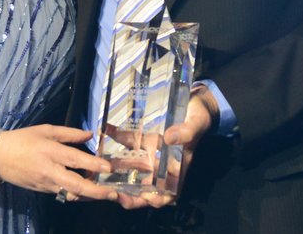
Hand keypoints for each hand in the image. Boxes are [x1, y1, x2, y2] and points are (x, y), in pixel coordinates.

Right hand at [0, 124, 117, 201]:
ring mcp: (46, 183)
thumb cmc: (23, 139)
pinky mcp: (43, 191)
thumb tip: (90, 134)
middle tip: (113, 194)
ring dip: (89, 195)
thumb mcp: (46, 130)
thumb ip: (69, 133)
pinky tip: (88, 191)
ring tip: (106, 193)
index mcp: (51, 151)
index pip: (76, 159)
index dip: (93, 164)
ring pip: (71, 193)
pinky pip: (63, 194)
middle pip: (76, 184)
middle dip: (96, 191)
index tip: (109, 167)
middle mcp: (50, 170)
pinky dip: (77, 193)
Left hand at [116, 88, 216, 209]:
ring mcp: (152, 152)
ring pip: (132, 167)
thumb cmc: (200, 117)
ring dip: (117, 168)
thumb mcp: (196, 124)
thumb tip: (169, 138)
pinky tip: (107, 129)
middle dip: (128, 192)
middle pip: (145, 186)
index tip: (144, 199)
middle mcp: (163, 164)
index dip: (156, 200)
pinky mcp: (145, 139)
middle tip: (113, 192)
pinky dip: (118, 137)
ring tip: (102, 166)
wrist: (196, 102)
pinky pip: (130, 142)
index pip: (167, 193)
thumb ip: (186, 132)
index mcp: (178, 168)